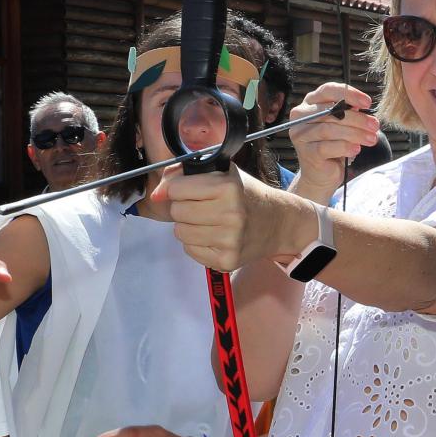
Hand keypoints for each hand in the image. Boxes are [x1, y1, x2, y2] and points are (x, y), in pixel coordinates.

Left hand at [158, 164, 295, 271]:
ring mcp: (229, 241)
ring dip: (189, 227)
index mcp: (228, 188)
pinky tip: (215, 236)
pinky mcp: (226, 261)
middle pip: (177, 212)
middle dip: (184, 208)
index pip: (177, 189)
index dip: (179, 189)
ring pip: (181, 233)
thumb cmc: (248, 196)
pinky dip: (197, 244)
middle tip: (203, 207)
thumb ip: (185, 176)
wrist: (279, 224)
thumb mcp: (223, 175)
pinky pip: (190, 251)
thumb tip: (155, 195)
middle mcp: (230, 215)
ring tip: (209, 222)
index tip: (189, 191)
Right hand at [287, 83, 377, 194]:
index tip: (368, 103)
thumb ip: (349, 112)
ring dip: (355, 133)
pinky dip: (344, 147)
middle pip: (331, 111)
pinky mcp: (306, 152)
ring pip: (329, 129)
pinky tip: (356, 149)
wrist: (322, 174)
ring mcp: (300, 134)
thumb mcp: (344, 125)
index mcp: (310, 102)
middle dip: (357, 118)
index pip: (328, 90)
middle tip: (375, 125)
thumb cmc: (334, 145)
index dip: (349, 94)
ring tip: (371, 139)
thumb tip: (361, 106)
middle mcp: (301, 115)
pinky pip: (326, 147)